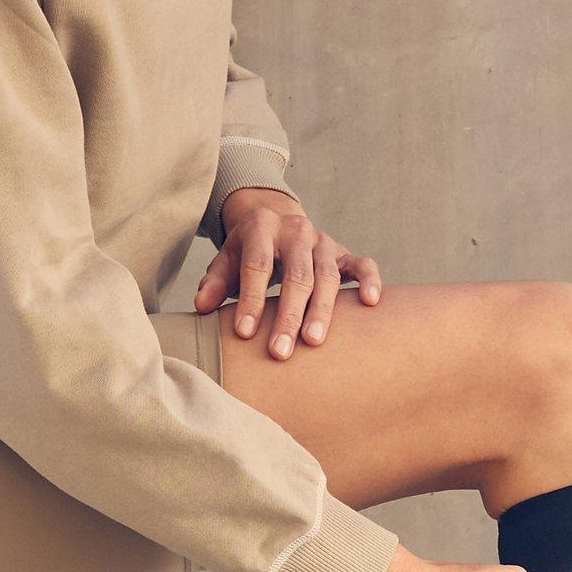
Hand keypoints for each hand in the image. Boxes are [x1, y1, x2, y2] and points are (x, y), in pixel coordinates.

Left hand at [195, 187, 382, 358]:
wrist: (277, 220)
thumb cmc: (248, 249)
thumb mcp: (227, 259)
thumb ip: (215, 282)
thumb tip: (201, 307)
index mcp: (262, 227)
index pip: (257, 266)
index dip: (251, 300)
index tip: (244, 334)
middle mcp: (296, 231)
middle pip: (295, 275)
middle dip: (288, 316)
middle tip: (280, 352)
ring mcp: (323, 241)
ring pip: (327, 276)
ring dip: (321, 311)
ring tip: (313, 342)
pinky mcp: (343, 252)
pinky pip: (362, 264)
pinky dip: (369, 281)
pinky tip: (370, 303)